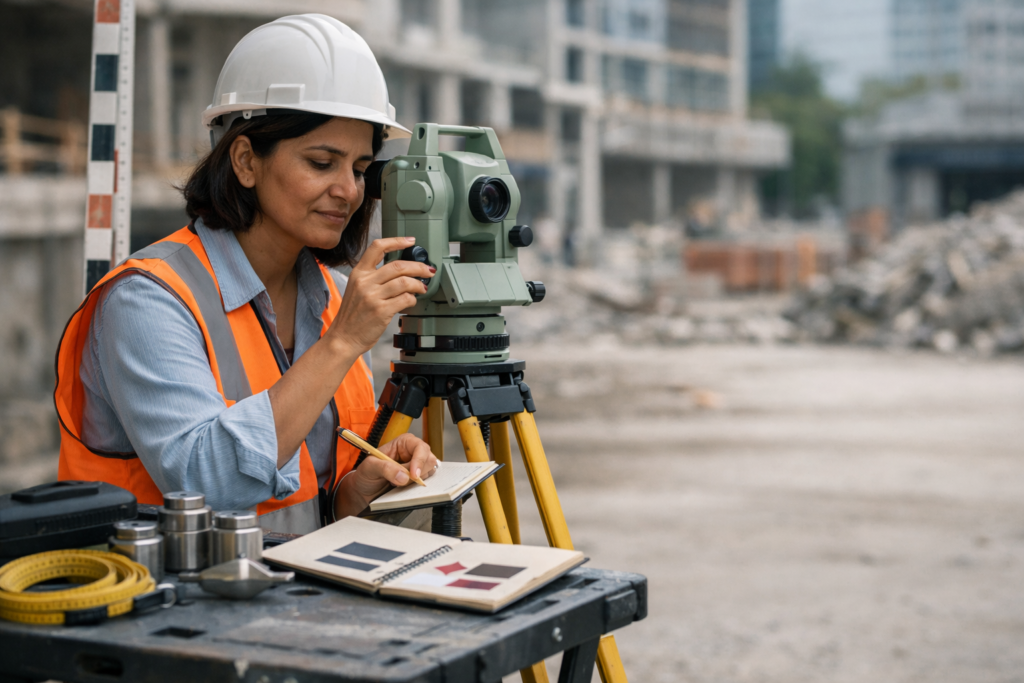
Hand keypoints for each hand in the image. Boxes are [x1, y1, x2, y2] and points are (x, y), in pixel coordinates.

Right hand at [327, 237, 435, 354]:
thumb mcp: (356, 289)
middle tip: (428, 271)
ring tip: (422, 288)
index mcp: (358, 273)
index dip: (397, 241)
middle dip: (419, 267)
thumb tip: (401, 271)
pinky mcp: (381, 311)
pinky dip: (413, 299)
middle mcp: (365, 282)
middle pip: (398, 265)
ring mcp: (373, 297)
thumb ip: (374, 277)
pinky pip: (405, 299)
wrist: (344, 337)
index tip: (410, 241)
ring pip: (405, 282)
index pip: (377, 247)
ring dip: (419, 285)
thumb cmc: (352, 316)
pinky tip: (411, 302)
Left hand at [347, 433, 438, 503]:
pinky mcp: (419, 478)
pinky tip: (404, 487)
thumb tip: (404, 476)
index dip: (419, 460)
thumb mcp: (370, 467)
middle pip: (429, 459)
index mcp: (403, 443)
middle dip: (417, 472)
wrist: (364, 490)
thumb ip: (385, 469)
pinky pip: (427, 482)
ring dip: (415, 481)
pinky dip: (417, 487)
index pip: (420, 447)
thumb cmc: (366, 474)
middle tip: (400, 480)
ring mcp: (417, 466)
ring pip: (430, 472)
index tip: (413, 475)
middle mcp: (413, 452)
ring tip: (398, 483)